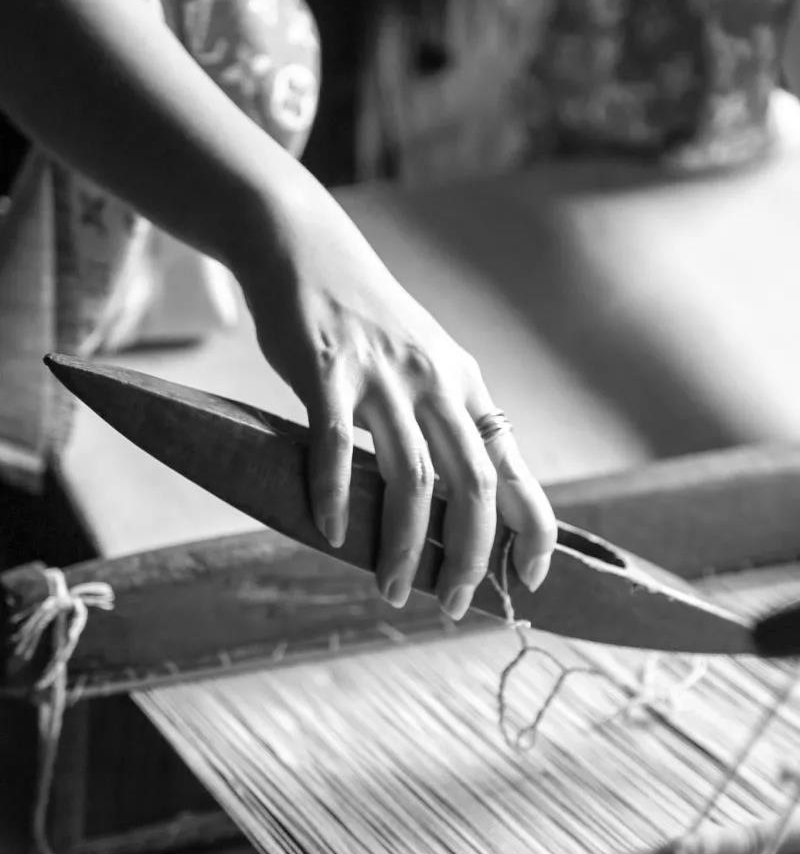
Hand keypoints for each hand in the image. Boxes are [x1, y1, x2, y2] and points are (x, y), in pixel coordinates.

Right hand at [237, 173, 556, 619]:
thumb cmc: (367, 323)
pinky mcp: (326, 369)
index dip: (534, 529)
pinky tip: (330, 533)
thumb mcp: (426, 364)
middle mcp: (434, 381)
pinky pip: (336, 444)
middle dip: (471, 556)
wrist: (306, 249)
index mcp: (465, 386)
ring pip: (409, 477)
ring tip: (392, 589)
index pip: (515, 469)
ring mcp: (382, 375)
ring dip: (403, 545)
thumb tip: (469, 500)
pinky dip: (335, 495)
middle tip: (455, 605)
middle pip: (473, 485)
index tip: (534, 578)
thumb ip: (448, 421)